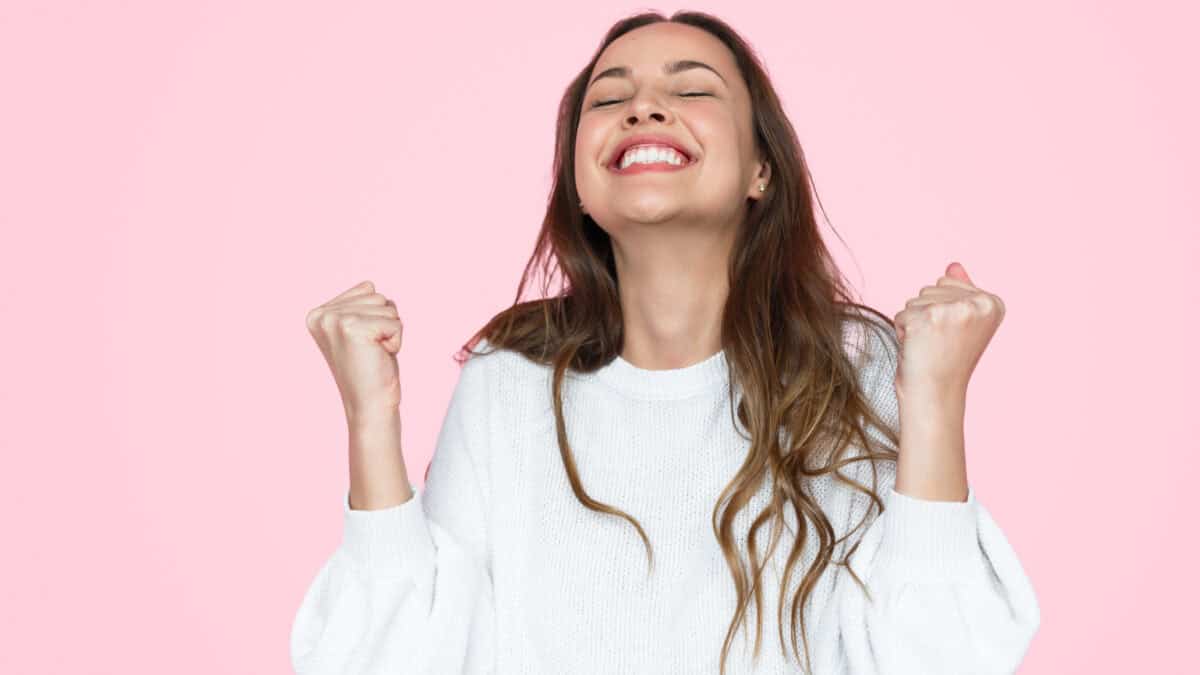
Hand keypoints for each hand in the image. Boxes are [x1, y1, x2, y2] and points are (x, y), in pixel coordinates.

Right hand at [305, 281, 404, 420]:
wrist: (369, 405)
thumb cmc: (370, 370)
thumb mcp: (359, 331)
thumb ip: (360, 305)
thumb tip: (369, 283)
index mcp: (317, 314)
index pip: (367, 289)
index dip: (376, 318)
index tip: (362, 343)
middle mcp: (321, 315)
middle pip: (377, 296)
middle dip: (384, 324)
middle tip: (370, 351)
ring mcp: (334, 320)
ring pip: (387, 306)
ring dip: (390, 332)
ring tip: (374, 354)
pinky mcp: (353, 328)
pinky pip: (395, 322)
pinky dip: (396, 340)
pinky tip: (380, 357)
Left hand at [892, 262, 1005, 405]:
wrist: (935, 395)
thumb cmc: (946, 361)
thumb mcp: (960, 323)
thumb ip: (960, 291)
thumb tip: (954, 264)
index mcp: (994, 303)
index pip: (947, 281)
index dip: (941, 311)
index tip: (952, 336)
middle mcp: (979, 304)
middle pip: (930, 288)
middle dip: (926, 315)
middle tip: (938, 343)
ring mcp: (955, 310)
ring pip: (915, 300)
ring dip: (914, 323)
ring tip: (929, 346)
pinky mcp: (929, 318)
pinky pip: (902, 314)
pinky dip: (903, 332)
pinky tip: (917, 349)